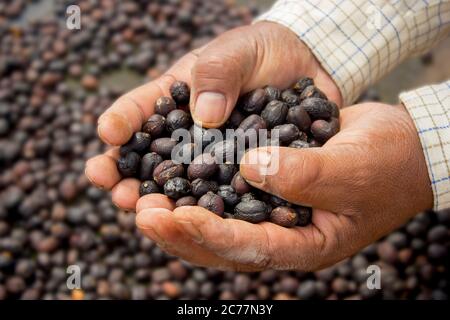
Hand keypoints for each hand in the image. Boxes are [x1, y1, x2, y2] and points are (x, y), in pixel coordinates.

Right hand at [85, 21, 340, 209]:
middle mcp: (186, 137)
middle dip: (128, 177)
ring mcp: (211, 163)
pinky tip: (198, 223)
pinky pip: (221, 199)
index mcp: (174, 101)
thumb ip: (218, 74)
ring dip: (161, 203)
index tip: (109, 133)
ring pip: (179, 187)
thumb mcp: (237, 52)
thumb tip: (205, 116)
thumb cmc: (262, 54)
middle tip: (118, 192)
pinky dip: (207, 213)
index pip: (139, 111)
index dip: (121, 122)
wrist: (306, 70)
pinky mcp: (240, 181)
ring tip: (146, 214)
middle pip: (148, 160)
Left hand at [135, 103, 431, 270]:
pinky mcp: (263, 186)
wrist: (398, 146)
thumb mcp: (353, 169)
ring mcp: (270, 212)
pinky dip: (196, 186)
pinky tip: (169, 175)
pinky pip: (223, 193)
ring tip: (141, 199)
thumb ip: (305, 174)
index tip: (174, 217)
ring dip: (178, 212)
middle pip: (222, 243)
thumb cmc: (388, 163)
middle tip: (141, 213)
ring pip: (215, 221)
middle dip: (179, 231)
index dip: (211, 234)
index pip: (251, 248)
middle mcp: (281, 233)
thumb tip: (250, 167)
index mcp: (305, 245)